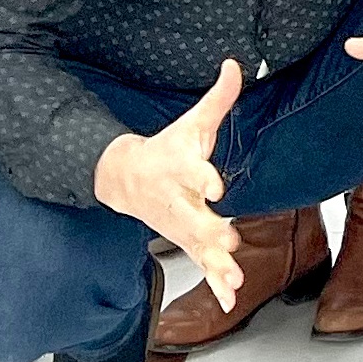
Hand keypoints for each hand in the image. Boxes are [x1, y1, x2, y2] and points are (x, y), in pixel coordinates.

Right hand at [90, 58, 246, 308]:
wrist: (126, 179)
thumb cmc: (166, 149)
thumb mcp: (191, 122)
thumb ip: (218, 99)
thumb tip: (236, 65)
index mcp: (181, 168)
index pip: (193, 170)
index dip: (204, 177)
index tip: (216, 185)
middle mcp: (180, 201)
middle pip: (195, 217)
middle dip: (211, 230)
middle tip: (228, 239)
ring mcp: (181, 226)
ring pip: (200, 247)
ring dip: (216, 264)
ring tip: (235, 279)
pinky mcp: (186, 241)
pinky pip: (202, 265)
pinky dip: (215, 283)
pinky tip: (230, 297)